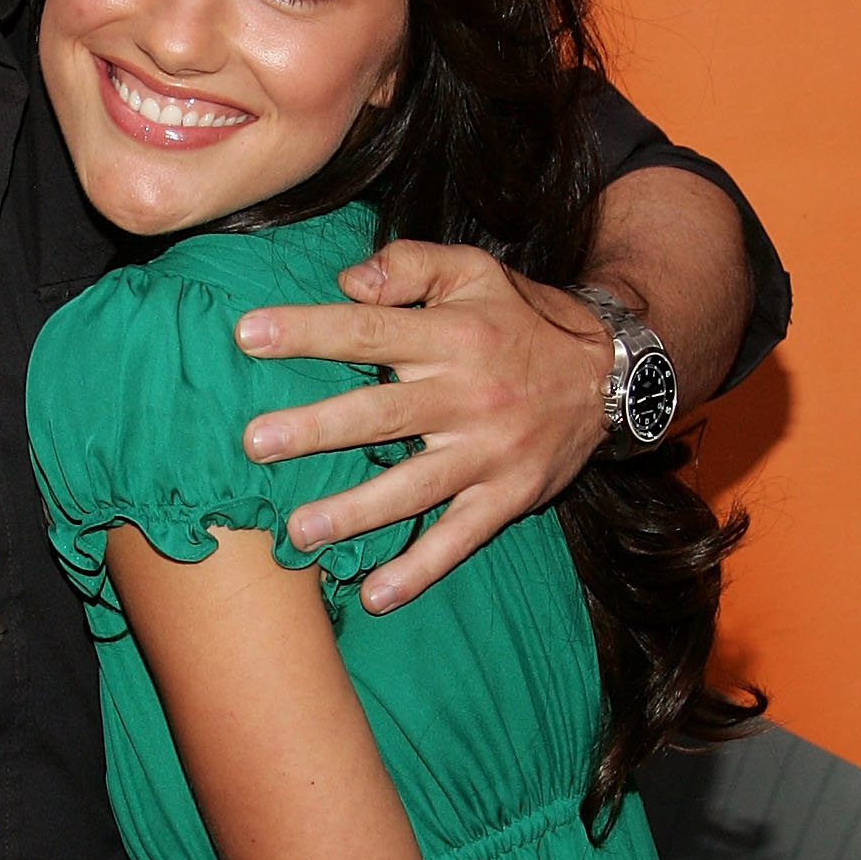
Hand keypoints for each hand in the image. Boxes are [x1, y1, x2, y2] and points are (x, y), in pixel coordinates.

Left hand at [233, 238, 613, 610]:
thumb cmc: (522, 319)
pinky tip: (378, 595)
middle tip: (255, 443)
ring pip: (414, 486)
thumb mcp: (474, 270)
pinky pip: (460, 538)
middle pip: (381, 414)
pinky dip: (421, 569)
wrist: (613, 374)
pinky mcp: (508, 497)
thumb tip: (346, 281)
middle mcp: (467, 396)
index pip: (367, 330)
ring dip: (356, 512)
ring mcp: (488, 454)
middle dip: (316, 429)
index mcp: (452, 336)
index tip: (247, 335)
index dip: (308, 331)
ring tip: (300, 530)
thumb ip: (408, 265)